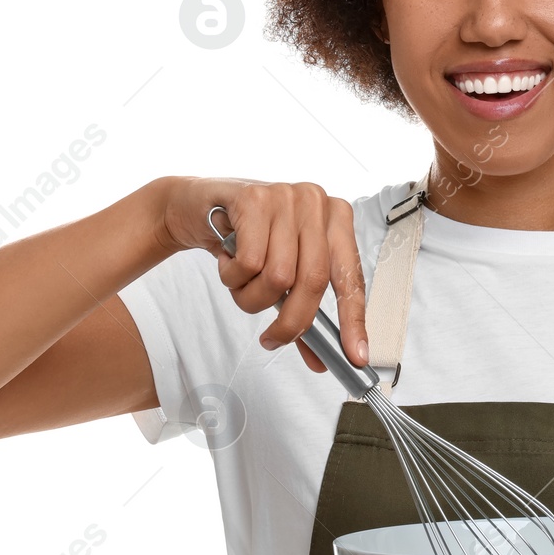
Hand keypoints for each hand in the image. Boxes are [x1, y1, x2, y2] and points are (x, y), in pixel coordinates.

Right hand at [156, 176, 368, 371]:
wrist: (197, 207)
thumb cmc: (246, 239)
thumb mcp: (280, 270)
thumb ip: (303, 309)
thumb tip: (320, 357)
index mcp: (335, 217)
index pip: (351, 276)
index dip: (354, 319)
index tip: (356, 355)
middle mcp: (316, 202)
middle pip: (314, 280)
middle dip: (292, 322)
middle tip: (273, 339)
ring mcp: (286, 196)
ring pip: (278, 277)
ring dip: (252, 296)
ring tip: (240, 282)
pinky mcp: (254, 199)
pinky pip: (249, 263)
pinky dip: (233, 277)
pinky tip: (227, 262)